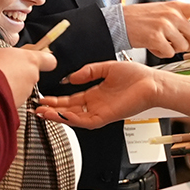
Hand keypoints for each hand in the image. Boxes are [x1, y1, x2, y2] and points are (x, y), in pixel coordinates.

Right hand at [0, 45, 56, 104]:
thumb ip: (8, 55)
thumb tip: (5, 57)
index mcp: (31, 59)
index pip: (49, 60)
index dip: (44, 61)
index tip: (35, 61)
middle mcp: (32, 76)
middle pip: (31, 74)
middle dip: (20, 74)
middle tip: (5, 71)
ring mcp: (27, 91)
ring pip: (22, 87)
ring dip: (12, 85)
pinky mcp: (19, 104)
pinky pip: (14, 98)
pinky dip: (6, 96)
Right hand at [35, 60, 160, 127]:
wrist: (152, 82)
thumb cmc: (136, 76)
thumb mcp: (106, 68)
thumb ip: (88, 71)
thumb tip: (71, 77)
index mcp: (96, 94)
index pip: (71, 100)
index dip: (56, 99)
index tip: (43, 97)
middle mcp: (96, 105)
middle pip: (69, 110)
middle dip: (52, 110)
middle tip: (37, 108)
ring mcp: (100, 112)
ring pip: (74, 118)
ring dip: (58, 116)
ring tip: (43, 113)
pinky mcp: (106, 117)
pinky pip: (85, 121)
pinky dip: (72, 119)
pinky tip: (61, 115)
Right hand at [123, 1, 189, 57]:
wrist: (119, 21)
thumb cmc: (143, 19)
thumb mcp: (165, 12)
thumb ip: (183, 21)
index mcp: (176, 6)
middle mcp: (172, 14)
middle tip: (176, 42)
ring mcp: (164, 25)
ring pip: (183, 46)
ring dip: (173, 49)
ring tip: (160, 41)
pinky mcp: (155, 37)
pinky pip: (169, 53)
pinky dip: (162, 53)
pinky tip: (152, 46)